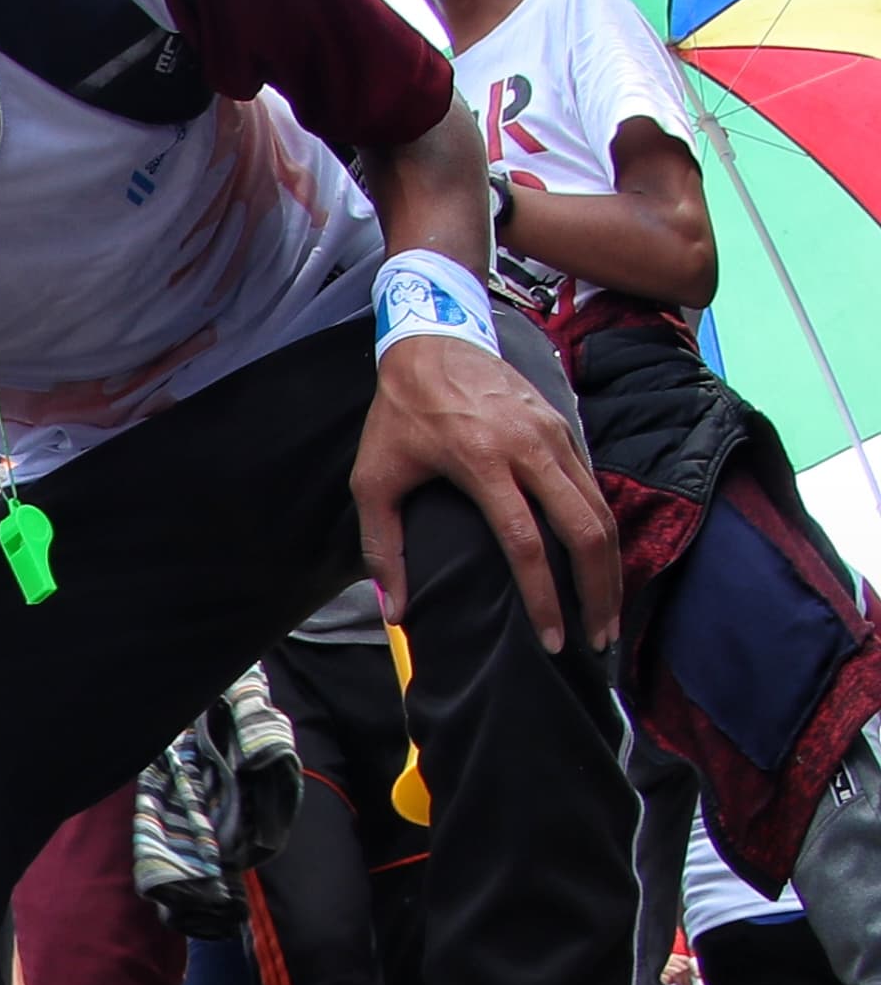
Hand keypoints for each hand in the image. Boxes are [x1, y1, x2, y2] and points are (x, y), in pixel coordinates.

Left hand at [352, 326, 615, 655]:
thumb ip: (382, 547)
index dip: (545, 597)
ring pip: (600, 509)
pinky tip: (599, 563)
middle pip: (585, 529)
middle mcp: (531, 448)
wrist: (432, 345)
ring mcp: (555, 434)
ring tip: (606, 611)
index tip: (553, 638)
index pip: (527, 543)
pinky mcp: (564, 427)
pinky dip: (602, 529)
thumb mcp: (374, 481)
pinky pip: (593, 486)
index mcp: (483, 463)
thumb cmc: (398, 417)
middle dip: (599, 591)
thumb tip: (397, 612)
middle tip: (599, 639)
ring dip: (610, 565)